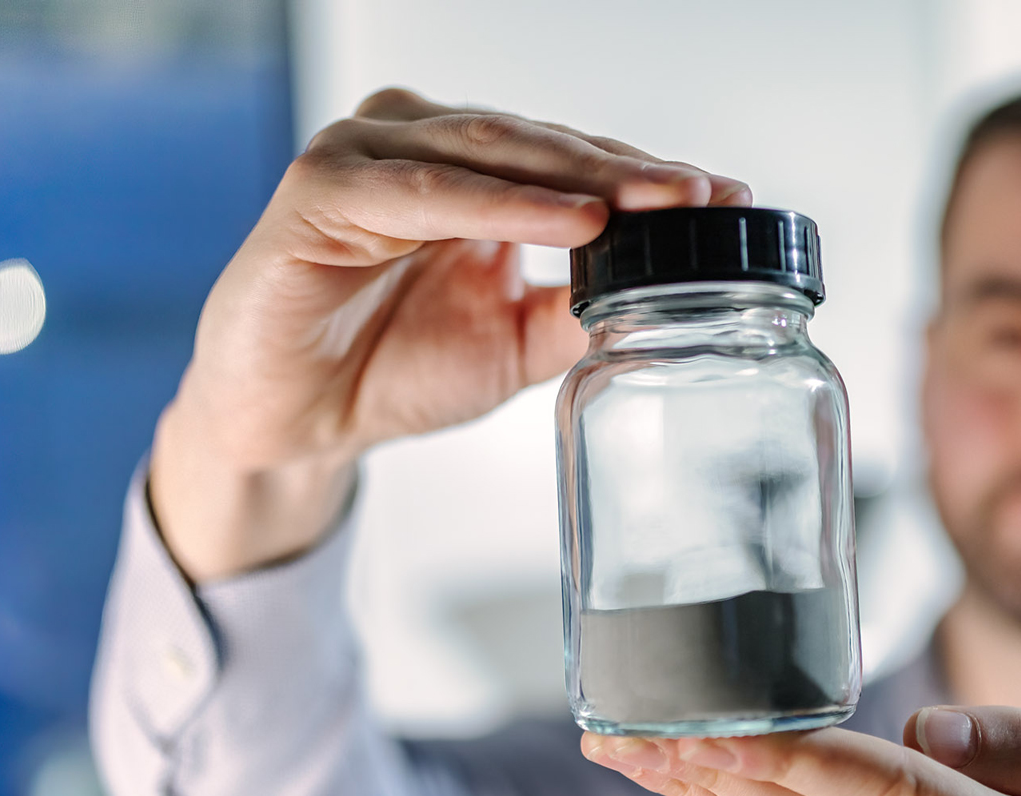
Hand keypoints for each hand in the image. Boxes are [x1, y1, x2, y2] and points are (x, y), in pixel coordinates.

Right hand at [150, 88, 749, 580]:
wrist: (291, 425)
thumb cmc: (389, 370)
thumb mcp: (511, 346)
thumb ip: (578, 312)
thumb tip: (669, 300)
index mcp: (467, 174)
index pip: (571, 161)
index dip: (649, 179)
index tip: (728, 200)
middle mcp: (418, 147)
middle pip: (543, 146)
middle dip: (630, 173)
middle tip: (706, 198)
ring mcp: (367, 158)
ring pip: (493, 154)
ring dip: (579, 178)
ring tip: (656, 205)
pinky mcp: (323, 190)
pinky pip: (428, 193)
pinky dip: (503, 206)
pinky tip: (572, 222)